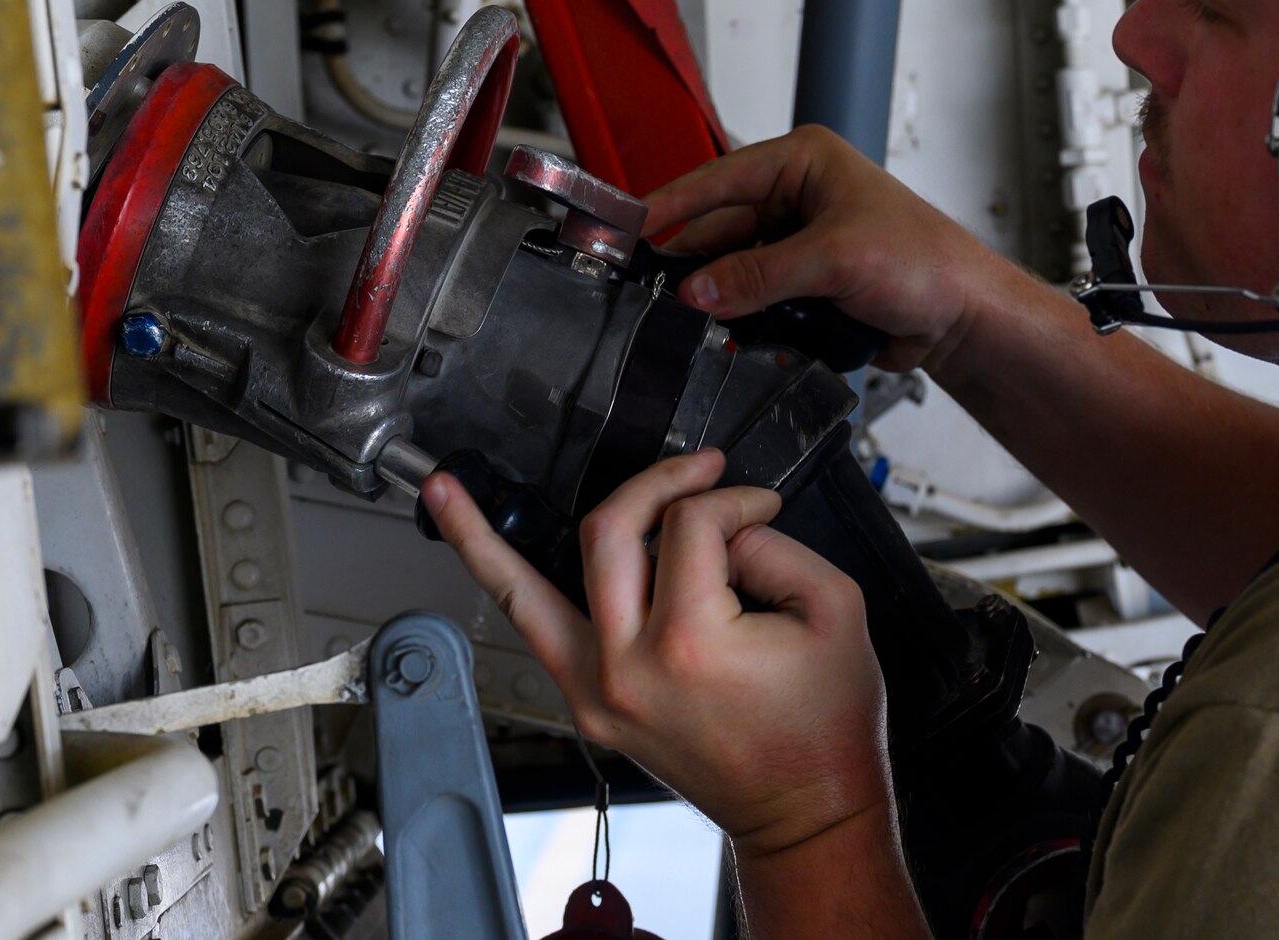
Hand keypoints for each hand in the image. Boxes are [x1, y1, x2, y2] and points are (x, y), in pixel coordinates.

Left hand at [420, 449, 891, 859]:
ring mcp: (595, 689)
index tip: (763, 509)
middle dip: (661, 482)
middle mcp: (626, 666)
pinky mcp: (587, 701)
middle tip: (700, 469)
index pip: (695, 525)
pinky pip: (534, 629)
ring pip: (526, 588)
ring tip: (444, 485)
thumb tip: (726, 524)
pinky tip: (464, 536)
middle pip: (611, 530)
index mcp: (689, 642)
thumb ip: (776, 546)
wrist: (804, 810)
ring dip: (480, 533)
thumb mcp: (834, 611)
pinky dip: (497, 579)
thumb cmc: (824, 726)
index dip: (738, 500)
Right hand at [644, 125, 1009, 372]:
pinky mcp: (805, 281)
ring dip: (719, 295)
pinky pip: (756, 295)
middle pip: (721, 227)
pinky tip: (728, 333)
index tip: (628, 224)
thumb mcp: (834, 260)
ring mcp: (800, 239)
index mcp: (804, 161)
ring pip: (735, 267)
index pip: (721, 176)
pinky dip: (742, 315)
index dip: (672, 202)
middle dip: (694, 263)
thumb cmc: (922, 263)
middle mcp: (797, 194)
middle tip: (652, 293)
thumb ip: (760, 274)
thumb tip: (697, 291)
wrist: (963, 317)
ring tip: (687, 321)